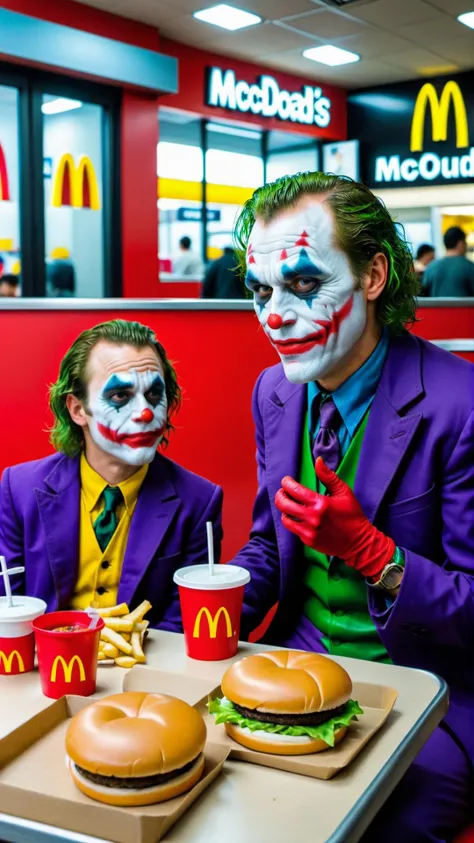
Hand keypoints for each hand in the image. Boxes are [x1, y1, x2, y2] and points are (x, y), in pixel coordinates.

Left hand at [274, 457, 394, 579]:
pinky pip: (292, 529)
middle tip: (283, 492)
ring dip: (284, 509)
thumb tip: (318, 460)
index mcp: (320, 503)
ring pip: (285, 517)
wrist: (358, 542)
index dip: (286, 483)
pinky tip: (297, 516)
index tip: (287, 481)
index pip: (294, 489)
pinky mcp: (308, 541)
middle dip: (280, 495)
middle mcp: (312, 517)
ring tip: (289, 504)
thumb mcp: (344, 492)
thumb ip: (328, 476)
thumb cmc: (352, 515)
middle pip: (283, 504)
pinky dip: (292, 521)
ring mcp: (309, 531)